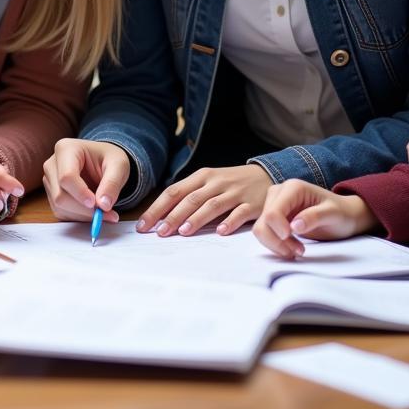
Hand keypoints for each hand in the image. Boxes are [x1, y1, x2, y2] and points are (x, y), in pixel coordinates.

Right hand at [42, 138, 130, 221]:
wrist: (102, 161)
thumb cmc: (108, 158)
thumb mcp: (119, 165)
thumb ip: (112, 183)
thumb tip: (103, 205)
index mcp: (66, 149)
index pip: (67, 176)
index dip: (81, 193)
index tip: (98, 204)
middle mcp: (52, 164)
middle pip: (61, 195)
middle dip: (84, 210)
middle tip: (108, 213)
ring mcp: (50, 180)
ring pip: (60, 207)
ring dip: (83, 215)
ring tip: (105, 212)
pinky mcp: (52, 194)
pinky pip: (61, 213)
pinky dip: (79, 217)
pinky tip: (93, 211)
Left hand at [138, 164, 272, 236]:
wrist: (265, 175)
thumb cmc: (229, 183)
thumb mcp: (208, 183)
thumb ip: (189, 196)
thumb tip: (161, 217)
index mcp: (201, 176)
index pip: (174, 191)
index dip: (158, 208)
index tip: (144, 224)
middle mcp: (215, 182)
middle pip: (190, 199)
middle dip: (173, 216)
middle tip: (160, 232)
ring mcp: (234, 192)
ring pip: (212, 205)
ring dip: (197, 219)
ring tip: (183, 232)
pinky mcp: (252, 204)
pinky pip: (239, 213)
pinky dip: (229, 222)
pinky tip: (220, 231)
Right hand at [253, 179, 377, 258]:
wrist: (344, 214)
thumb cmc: (341, 212)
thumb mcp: (333, 214)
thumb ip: (314, 217)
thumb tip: (293, 226)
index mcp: (292, 188)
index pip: (273, 212)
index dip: (279, 231)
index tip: (297, 245)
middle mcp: (279, 193)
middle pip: (264, 221)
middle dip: (279, 241)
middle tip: (300, 251)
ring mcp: (274, 204)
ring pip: (260, 228)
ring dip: (276, 244)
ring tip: (297, 251)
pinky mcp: (274, 216)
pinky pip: (265, 232)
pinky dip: (276, 244)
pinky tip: (292, 248)